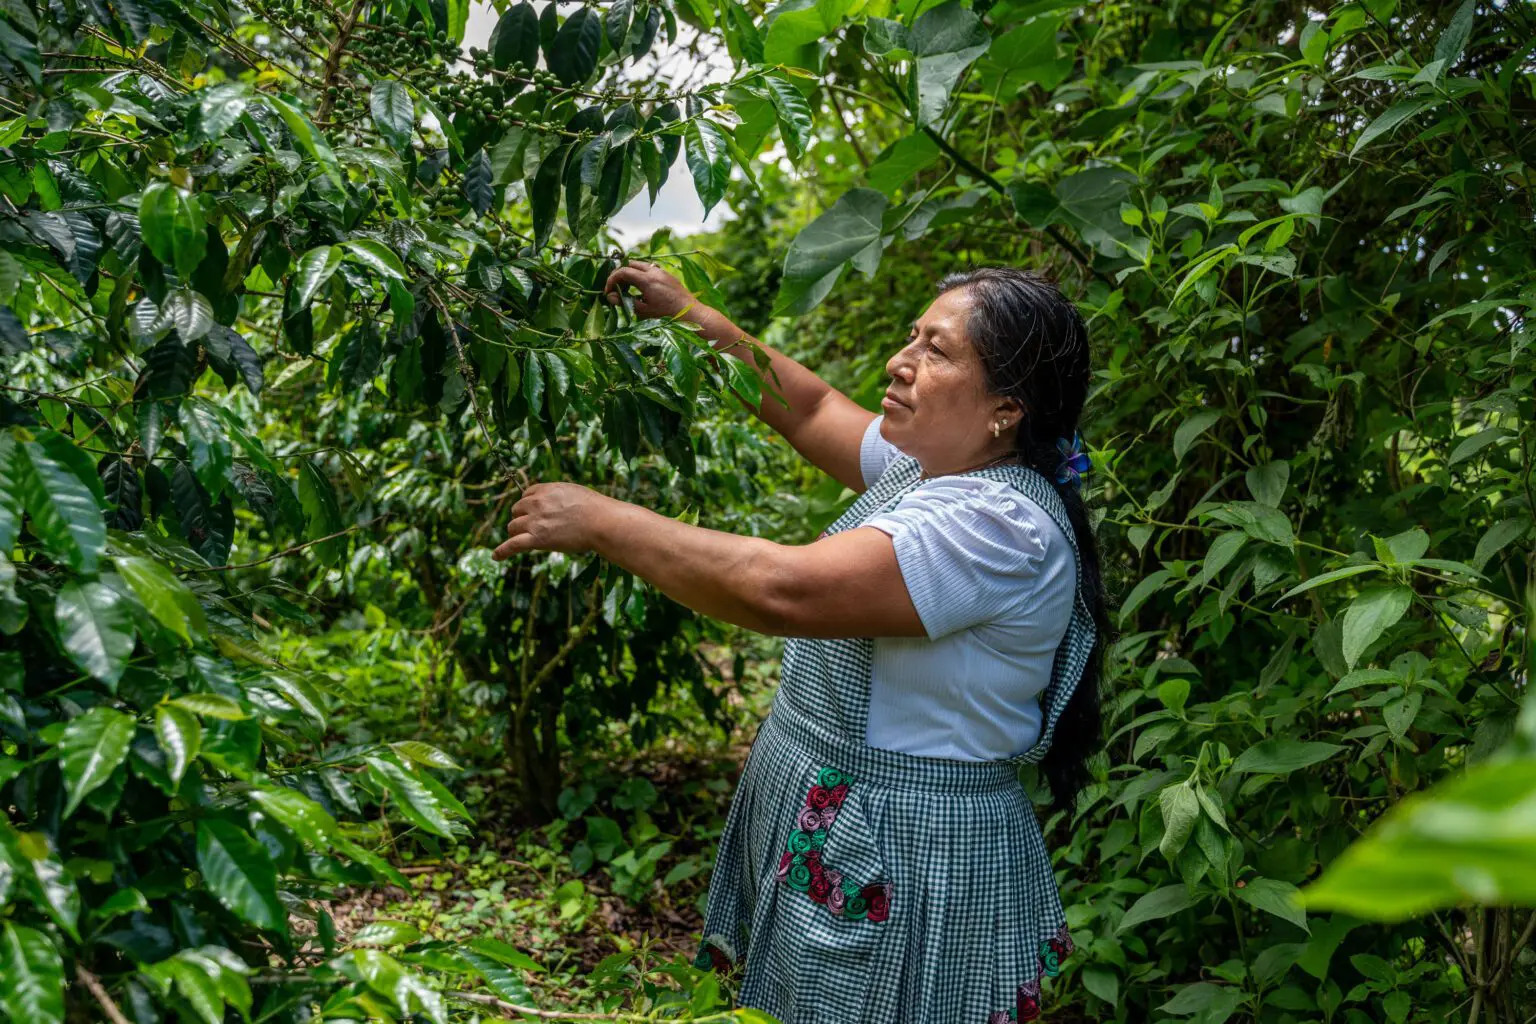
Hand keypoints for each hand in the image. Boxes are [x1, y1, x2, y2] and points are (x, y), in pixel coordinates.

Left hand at [492, 482, 613, 558]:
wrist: (600, 522)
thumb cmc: (595, 508)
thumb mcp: (574, 492)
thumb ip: (559, 495)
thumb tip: (557, 501)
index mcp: (546, 490)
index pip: (527, 494)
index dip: (529, 504)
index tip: (533, 511)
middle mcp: (536, 503)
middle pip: (517, 510)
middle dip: (522, 518)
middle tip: (532, 527)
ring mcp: (535, 521)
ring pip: (513, 527)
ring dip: (517, 532)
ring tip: (523, 539)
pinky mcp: (537, 539)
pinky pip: (512, 545)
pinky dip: (502, 551)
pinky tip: (496, 556)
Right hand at [603, 260, 698, 320]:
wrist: (691, 313)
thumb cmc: (667, 315)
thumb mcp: (644, 311)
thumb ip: (625, 302)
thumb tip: (610, 297)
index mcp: (647, 279)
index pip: (623, 271)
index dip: (612, 280)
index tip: (608, 292)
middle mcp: (654, 271)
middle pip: (630, 264)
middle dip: (620, 274)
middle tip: (616, 288)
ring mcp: (662, 271)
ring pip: (641, 265)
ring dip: (631, 274)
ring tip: (628, 290)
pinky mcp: (668, 275)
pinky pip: (650, 269)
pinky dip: (641, 275)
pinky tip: (642, 290)